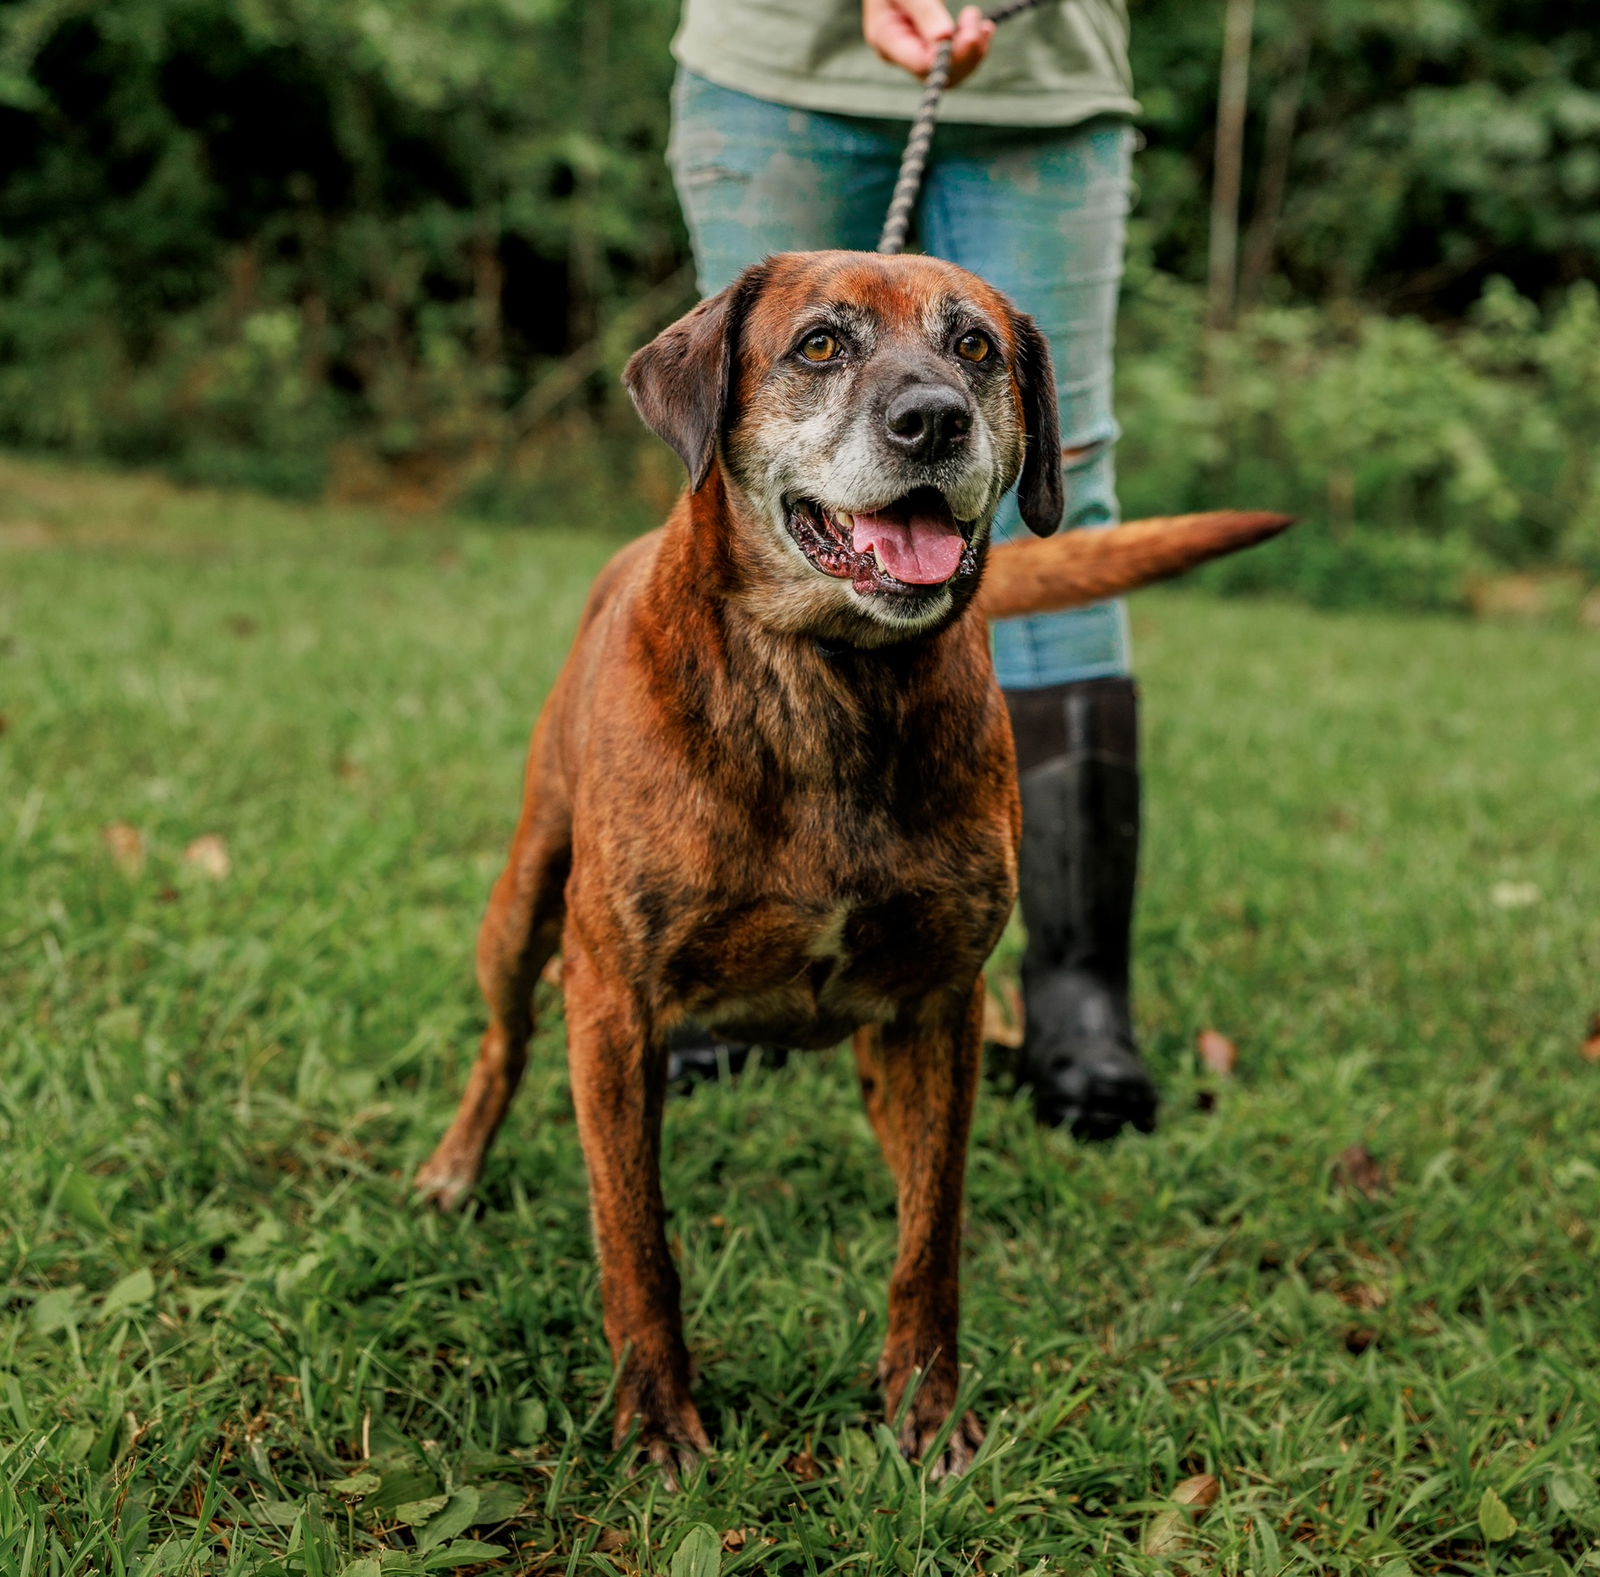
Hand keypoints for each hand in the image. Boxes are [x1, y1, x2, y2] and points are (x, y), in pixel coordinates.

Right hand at [863, 0, 995, 87]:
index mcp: (886, 38)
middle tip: (980, 24)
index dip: (949, 55)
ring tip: (984, 25)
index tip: (970, 32)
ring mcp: (914, 53)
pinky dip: (974, 47)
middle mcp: (899, 54)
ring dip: (974, 51)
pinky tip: (986, 29)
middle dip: (965, 54)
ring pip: (951, 72)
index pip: (921, 64)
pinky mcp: (929, 48)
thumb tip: (944, 39)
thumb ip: (924, 11)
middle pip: (937, 74)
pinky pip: (955, 60)